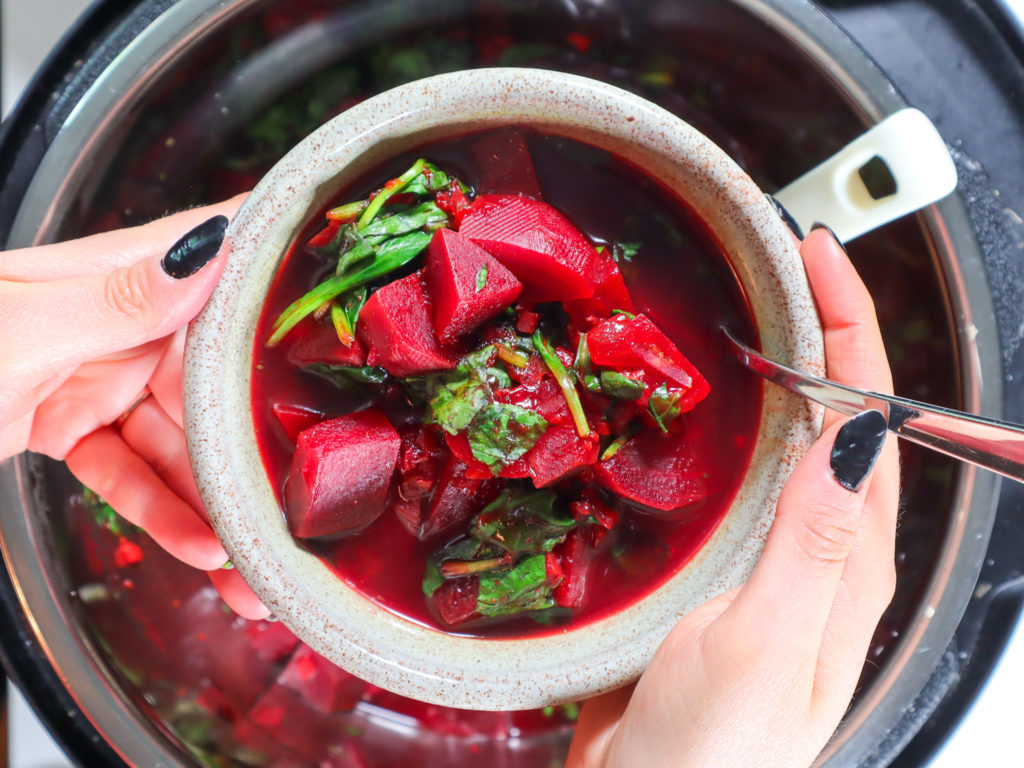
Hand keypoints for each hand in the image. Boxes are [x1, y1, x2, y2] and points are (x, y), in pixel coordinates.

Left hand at [0, 199, 268, 619]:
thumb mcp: (16, 325)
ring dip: (220, 500)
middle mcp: (116, 319)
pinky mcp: (70, 423)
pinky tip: (200, 548)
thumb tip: (207, 254)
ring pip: (181, 438)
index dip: (288, 279)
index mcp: (113, 273)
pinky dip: (165, 514)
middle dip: (260, 440)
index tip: (347, 314)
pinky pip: (134, 471)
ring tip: (257, 556)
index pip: (221, 261)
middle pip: (216, 376)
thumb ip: (114, 299)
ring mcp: (95, 373)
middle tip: (305, 494)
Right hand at [567, 227, 899, 767]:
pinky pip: (733, 481)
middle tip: (780, 263)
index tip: (818, 259)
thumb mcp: (762, 643)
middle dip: (822, 329)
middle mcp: (819, 552)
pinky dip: (725, 427)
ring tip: (742, 311)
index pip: (872, 417)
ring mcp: (766, 560)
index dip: (851, 327)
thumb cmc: (711, 755)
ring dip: (776, 371)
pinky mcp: (716, 571)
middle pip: (839, 417)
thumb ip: (811, 542)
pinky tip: (693, 410)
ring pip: (785, 443)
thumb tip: (856, 433)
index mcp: (847, 561)